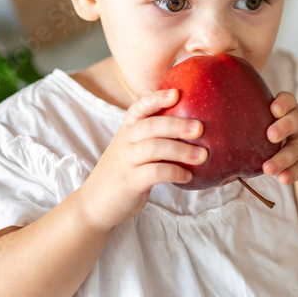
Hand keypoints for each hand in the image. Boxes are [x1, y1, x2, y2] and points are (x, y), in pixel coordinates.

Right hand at [79, 88, 205, 231]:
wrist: (95, 203)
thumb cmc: (123, 173)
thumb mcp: (133, 150)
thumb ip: (153, 138)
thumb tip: (192, 128)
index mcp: (128, 130)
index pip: (139, 107)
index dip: (156, 98)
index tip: (177, 93)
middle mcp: (126, 142)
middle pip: (150, 126)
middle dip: (176, 124)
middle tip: (200, 128)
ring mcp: (126, 161)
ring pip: (154, 148)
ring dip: (181, 150)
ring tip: (202, 156)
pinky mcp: (129, 181)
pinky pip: (154, 172)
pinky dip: (174, 172)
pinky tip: (188, 176)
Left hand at [262, 91, 297, 184]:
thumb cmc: (284, 132)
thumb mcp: (277, 120)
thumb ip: (258, 116)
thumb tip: (219, 115)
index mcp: (291, 110)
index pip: (289, 100)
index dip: (283, 102)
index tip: (274, 108)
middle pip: (296, 122)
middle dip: (284, 127)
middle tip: (270, 135)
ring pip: (296, 150)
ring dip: (282, 159)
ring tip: (268, 168)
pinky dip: (290, 174)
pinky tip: (282, 179)